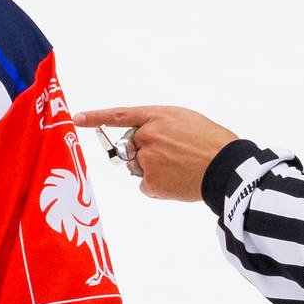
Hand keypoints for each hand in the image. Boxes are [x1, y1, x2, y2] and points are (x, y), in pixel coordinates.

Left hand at [72, 106, 236, 201]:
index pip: (120, 116)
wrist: (227, 167)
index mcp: (157, 117)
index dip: (96, 118)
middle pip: (131, 148)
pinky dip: (159, 187)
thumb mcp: (186, 119)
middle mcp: (148, 136)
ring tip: (181, 168)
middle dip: (144, 153)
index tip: (77, 119)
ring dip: (154, 170)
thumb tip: (145, 141)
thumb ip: (159, 125)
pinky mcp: (152, 182)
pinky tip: (179, 182)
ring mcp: (148, 160)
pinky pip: (147, 186)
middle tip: (173, 156)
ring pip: (139, 168)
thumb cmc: (212, 142)